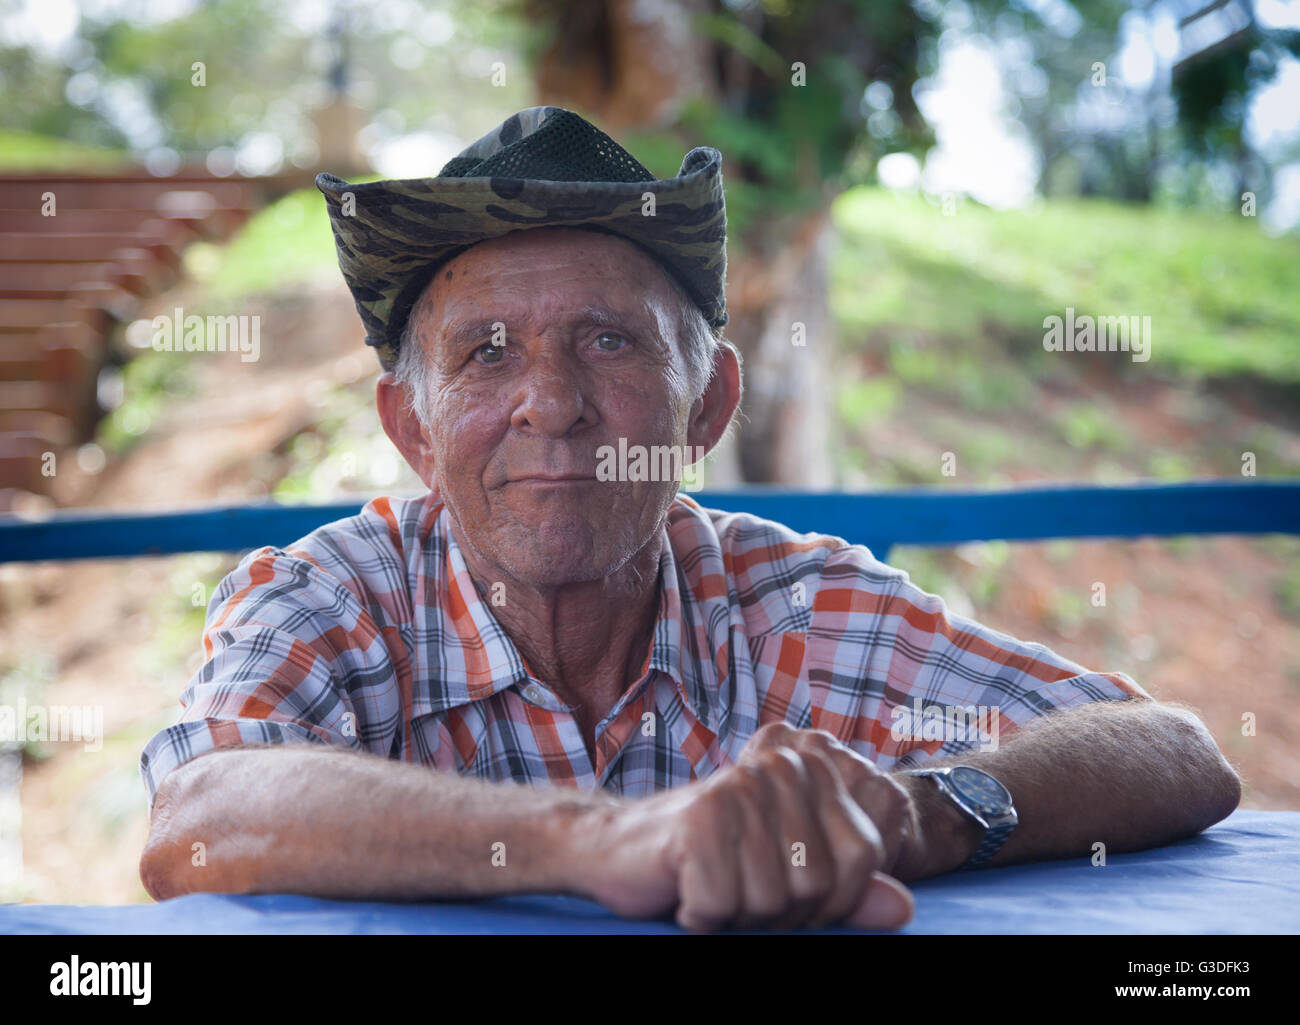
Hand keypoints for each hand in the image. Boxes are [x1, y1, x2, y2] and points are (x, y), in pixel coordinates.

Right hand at [571, 723, 915, 931]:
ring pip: (772, 900)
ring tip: (709, 886)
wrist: (616, 850)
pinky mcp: (700, 820)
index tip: (783, 898)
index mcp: (810, 771)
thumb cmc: (710, 864)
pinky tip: (682, 891)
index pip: (863, 858)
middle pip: (818, 885)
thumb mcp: (788, 877)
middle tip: (736, 891)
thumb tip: (903, 909)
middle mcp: (779, 768)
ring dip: (737, 915)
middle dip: (778, 912)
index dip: (831, 901)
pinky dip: (699, 916)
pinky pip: (724, 905)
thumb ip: (847, 890)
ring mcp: (739, 789)